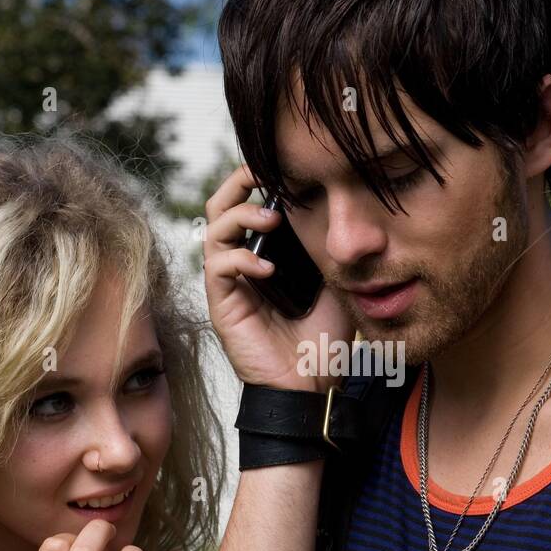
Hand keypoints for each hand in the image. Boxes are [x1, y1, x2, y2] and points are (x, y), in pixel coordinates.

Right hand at [202, 164, 353, 392]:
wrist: (312, 384)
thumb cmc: (324, 338)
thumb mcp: (336, 281)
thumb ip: (328, 247)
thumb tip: (335, 209)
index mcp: (265, 253)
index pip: (249, 203)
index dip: (258, 180)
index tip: (284, 166)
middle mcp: (241, 263)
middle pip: (220, 206)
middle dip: (238, 184)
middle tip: (263, 174)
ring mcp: (229, 283)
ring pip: (213, 229)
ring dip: (240, 216)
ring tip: (270, 221)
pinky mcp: (222, 304)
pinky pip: (218, 267)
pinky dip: (241, 260)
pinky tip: (267, 270)